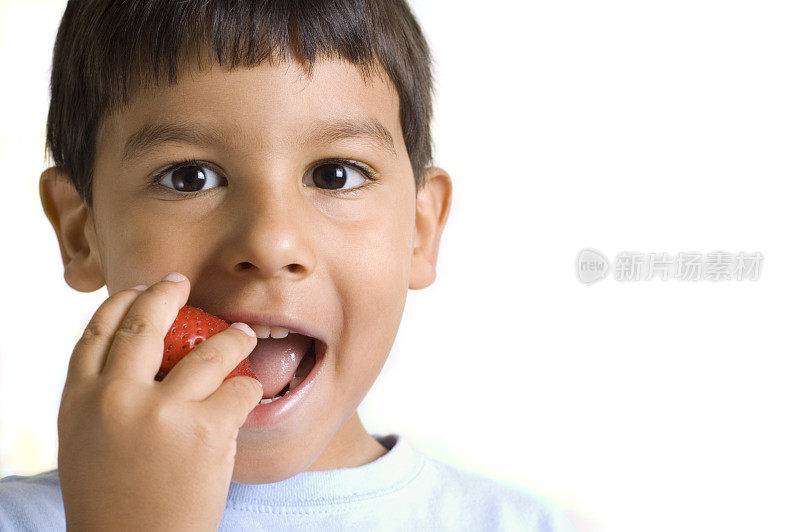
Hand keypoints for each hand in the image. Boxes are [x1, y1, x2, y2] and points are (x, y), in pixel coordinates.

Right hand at [56, 273, 261, 530]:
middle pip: (145, 323)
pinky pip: (239, 390)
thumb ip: (103, 397)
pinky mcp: (204, 430)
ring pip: (208, 351)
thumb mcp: (86, 440)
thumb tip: (132, 355)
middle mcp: (116, 398)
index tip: (141, 289)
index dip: (121, 302)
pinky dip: (249, 390)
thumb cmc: (112, 498)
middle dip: (166, 294)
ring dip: (233, 338)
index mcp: (79, 400)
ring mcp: (161, 412)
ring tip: (243, 334)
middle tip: (182, 284)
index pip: (97, 331)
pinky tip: (250, 394)